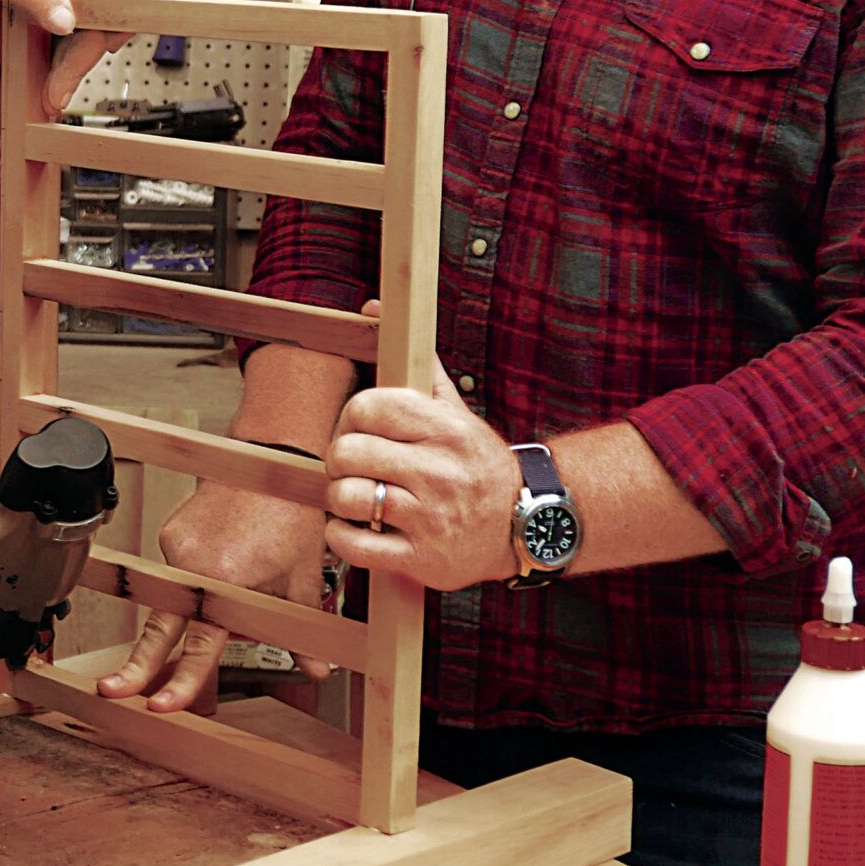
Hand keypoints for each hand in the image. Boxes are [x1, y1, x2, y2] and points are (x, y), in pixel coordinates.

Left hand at [0, 0, 145, 112]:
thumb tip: (66, 21)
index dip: (125, 21)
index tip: (103, 50)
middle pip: (109, 21)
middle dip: (82, 60)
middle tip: (54, 94)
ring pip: (97, 27)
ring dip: (74, 60)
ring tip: (49, 89)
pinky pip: (84, 23)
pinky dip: (67, 48)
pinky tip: (50, 67)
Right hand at [95, 483, 327, 712]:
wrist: (270, 461)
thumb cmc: (290, 514)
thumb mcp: (303, 580)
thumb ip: (303, 631)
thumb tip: (318, 671)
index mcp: (224, 581)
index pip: (200, 647)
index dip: (181, 682)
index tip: (161, 706)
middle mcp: (191, 565)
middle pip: (158, 629)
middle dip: (134, 665)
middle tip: (111, 690)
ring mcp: (175, 547)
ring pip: (174, 598)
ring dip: (192, 605)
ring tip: (240, 569)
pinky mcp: (169, 533)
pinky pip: (176, 570)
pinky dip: (194, 576)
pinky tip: (227, 555)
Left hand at [324, 340, 521, 592]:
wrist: (524, 525)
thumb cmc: (477, 464)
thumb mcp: (454, 409)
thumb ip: (416, 363)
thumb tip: (375, 307)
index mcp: (444, 428)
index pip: (368, 407)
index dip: (350, 418)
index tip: (358, 430)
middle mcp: (438, 471)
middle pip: (348, 452)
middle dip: (340, 459)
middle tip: (353, 466)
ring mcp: (430, 517)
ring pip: (346, 497)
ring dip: (339, 499)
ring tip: (357, 498)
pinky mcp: (421, 558)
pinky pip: (354, 545)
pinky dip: (341, 536)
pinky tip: (357, 528)